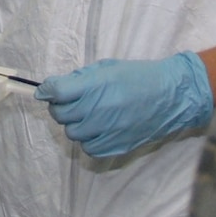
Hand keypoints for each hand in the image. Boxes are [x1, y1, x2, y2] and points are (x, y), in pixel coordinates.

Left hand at [35, 53, 212, 158]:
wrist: (170, 96)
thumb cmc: (139, 77)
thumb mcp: (108, 68)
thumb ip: (80, 79)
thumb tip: (54, 88)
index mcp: (96, 85)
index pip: (57, 91)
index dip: (47, 90)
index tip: (45, 91)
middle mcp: (98, 109)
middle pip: (61, 114)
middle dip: (60, 106)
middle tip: (69, 102)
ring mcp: (107, 130)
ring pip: (72, 133)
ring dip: (75, 123)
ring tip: (88, 114)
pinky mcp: (116, 146)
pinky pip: (88, 148)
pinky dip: (88, 139)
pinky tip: (98, 128)